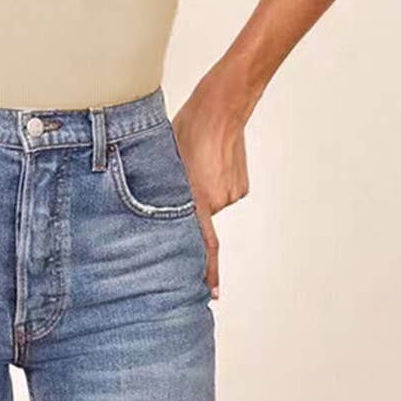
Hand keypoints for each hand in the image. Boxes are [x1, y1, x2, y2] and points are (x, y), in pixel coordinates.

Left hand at [170, 74, 253, 300]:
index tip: (212, 294)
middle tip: (187, 191)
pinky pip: (223, 191)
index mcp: (196, 197)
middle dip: (192, 209)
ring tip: (196, 163)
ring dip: (202, 191)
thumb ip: (165, 189)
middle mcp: (217, 201)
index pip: (204, 244)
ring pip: (211, 203)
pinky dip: (215, 182)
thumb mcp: (165, 160)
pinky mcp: (241, 186)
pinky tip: (210, 162)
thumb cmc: (189, 128)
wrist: (221, 107)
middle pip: (199, 217)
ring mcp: (231, 194)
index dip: (207, 271)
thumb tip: (159, 206)